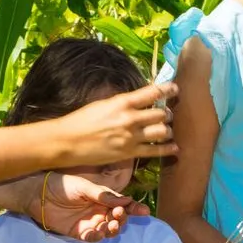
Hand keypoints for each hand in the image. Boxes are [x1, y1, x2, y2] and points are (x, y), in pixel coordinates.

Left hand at [27, 171, 152, 242]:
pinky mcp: (79, 232)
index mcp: (103, 198)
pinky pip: (93, 238)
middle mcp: (99, 211)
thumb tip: (125, 200)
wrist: (38, 194)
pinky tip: (98, 232)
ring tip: (110, 224)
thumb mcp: (83, 186)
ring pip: (108, 230)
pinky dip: (98, 236)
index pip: (123, 204)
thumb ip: (102, 194)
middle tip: (118, 214)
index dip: (134, 208)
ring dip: (113, 229)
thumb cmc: (61, 185)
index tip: (144, 211)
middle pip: (118, 219)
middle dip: (122, 218)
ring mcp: (90, 222)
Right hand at [54, 83, 179, 164]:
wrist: (68, 142)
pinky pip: (155, 151)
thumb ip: (124, 103)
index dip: (167, 89)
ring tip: (166, 129)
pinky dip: (167, 149)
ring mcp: (131, 137)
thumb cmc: (82, 120)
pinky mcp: (129, 153)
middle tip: (166, 114)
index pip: (152, 92)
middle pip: (161, 114)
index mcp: (122, 103)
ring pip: (162, 132)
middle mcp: (129, 119)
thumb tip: (141, 100)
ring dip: (167, 130)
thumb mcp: (103, 104)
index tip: (175, 88)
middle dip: (167, 113)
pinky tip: (174, 147)